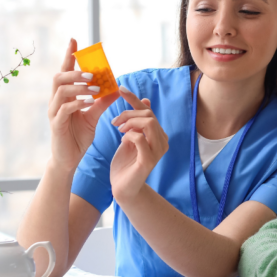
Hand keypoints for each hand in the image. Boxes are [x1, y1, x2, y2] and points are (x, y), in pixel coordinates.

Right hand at [47, 39, 117, 170]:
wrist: (69, 160)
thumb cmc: (79, 137)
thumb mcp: (94, 116)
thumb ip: (102, 102)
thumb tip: (116, 87)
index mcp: (64, 97)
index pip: (64, 71)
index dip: (68, 55)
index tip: (75, 40)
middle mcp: (55, 101)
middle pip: (59, 77)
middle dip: (76, 71)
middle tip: (93, 74)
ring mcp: (54, 112)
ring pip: (61, 90)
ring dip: (79, 86)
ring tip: (95, 89)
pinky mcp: (56, 124)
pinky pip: (65, 108)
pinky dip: (78, 102)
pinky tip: (89, 102)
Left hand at [109, 86, 169, 203]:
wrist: (123, 188)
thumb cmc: (125, 163)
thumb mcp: (129, 137)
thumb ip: (137, 122)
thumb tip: (146, 100)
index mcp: (158, 134)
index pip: (148, 111)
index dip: (134, 99)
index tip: (120, 88)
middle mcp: (162, 141)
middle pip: (149, 115)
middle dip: (128, 114)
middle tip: (114, 122)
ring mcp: (157, 151)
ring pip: (149, 124)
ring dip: (130, 122)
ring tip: (118, 129)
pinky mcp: (149, 161)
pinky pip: (140, 139)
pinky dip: (129, 135)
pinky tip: (122, 140)